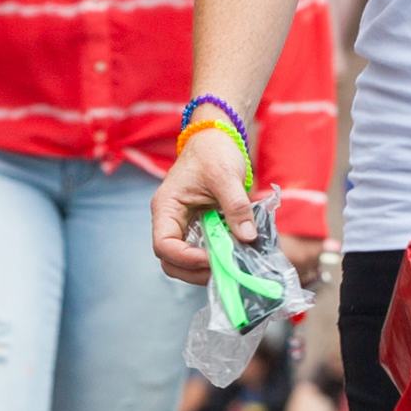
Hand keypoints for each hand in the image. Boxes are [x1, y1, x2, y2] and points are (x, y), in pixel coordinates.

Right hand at [145, 125, 265, 281]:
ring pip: (183, 261)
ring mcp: (182, 226)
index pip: (163, 244)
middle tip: (224, 271)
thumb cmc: (214, 152)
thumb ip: (236, 207)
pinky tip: (232, 258)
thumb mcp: (226, 176)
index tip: (211, 259)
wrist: (215, 139)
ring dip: (204, 269)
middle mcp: (169, 220)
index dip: (185, 258)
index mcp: (166, 207)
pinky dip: (214, 259)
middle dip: (194, 271)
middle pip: (170, 260)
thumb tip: (247, 238)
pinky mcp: (197, 228)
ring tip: (230, 266)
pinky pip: (199, 251)